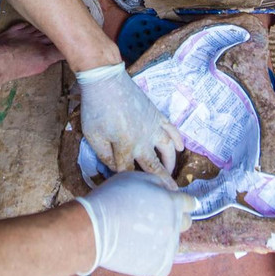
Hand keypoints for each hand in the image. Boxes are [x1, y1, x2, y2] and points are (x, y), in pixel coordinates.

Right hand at [75, 171, 196, 275]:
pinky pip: (163, 265)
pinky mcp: (159, 266)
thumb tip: (166, 190)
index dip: (180, 203)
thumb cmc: (111, 198)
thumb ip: (157, 183)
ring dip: (163, 240)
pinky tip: (140, 253)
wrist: (94, 228)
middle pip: (185, 223)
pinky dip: (154, 261)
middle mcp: (175, 225)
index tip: (174, 206)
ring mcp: (168, 247)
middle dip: (174, 220)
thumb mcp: (135, 178)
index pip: (189, 203)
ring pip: (173, 244)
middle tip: (155, 221)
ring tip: (140, 238)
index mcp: (173, 203)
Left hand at [77, 62, 182, 185]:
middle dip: (161, 183)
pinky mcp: (156, 115)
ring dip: (171, 163)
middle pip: (154, 166)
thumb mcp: (93, 135)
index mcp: (126, 146)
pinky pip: (172, 129)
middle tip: (170, 196)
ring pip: (168, 149)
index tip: (125, 188)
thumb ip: (104, 155)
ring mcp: (153, 126)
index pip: (128, 171)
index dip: (126, 181)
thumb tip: (115, 168)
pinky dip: (178, 139)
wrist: (106, 80)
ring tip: (171, 174)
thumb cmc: (96, 108)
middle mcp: (143, 139)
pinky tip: (181, 147)